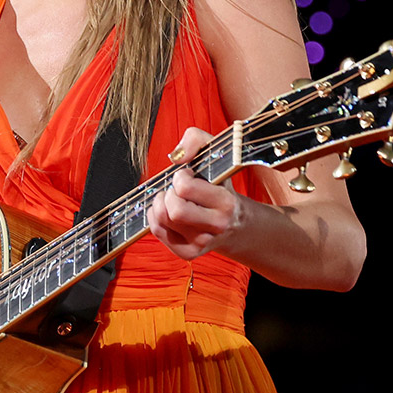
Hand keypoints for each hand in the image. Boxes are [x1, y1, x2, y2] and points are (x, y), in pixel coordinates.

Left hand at [148, 126, 239, 261]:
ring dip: (160, 204)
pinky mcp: (189, 253)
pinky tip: (167, 213)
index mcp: (226, 202)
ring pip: (163, 221)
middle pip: (174, 211)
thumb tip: (176, 155)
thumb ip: (197, 139)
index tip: (188, 176)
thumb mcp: (216, 155)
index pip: (185, 188)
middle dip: (169, 195)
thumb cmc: (220, 185)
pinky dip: (155, 219)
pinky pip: (158, 233)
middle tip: (176, 190)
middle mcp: (217, 226)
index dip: (180, 177)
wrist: (237, 223)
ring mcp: (202, 242)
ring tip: (171, 199)